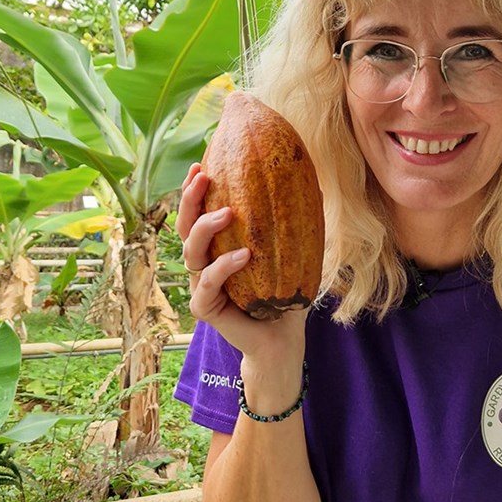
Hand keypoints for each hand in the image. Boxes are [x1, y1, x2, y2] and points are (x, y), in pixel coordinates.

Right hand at [177, 163, 306, 366]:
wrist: (284, 338)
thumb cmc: (286, 295)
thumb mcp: (295, 254)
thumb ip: (297, 223)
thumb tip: (316, 183)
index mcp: (217, 248)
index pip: (199, 213)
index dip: (195, 189)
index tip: (201, 163)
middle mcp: (204, 264)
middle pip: (185, 226)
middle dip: (190, 199)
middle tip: (204, 177)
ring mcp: (201, 286)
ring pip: (191, 252)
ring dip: (206, 228)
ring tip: (227, 212)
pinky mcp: (205, 308)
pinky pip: (208, 283)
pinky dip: (223, 267)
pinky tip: (243, 255)